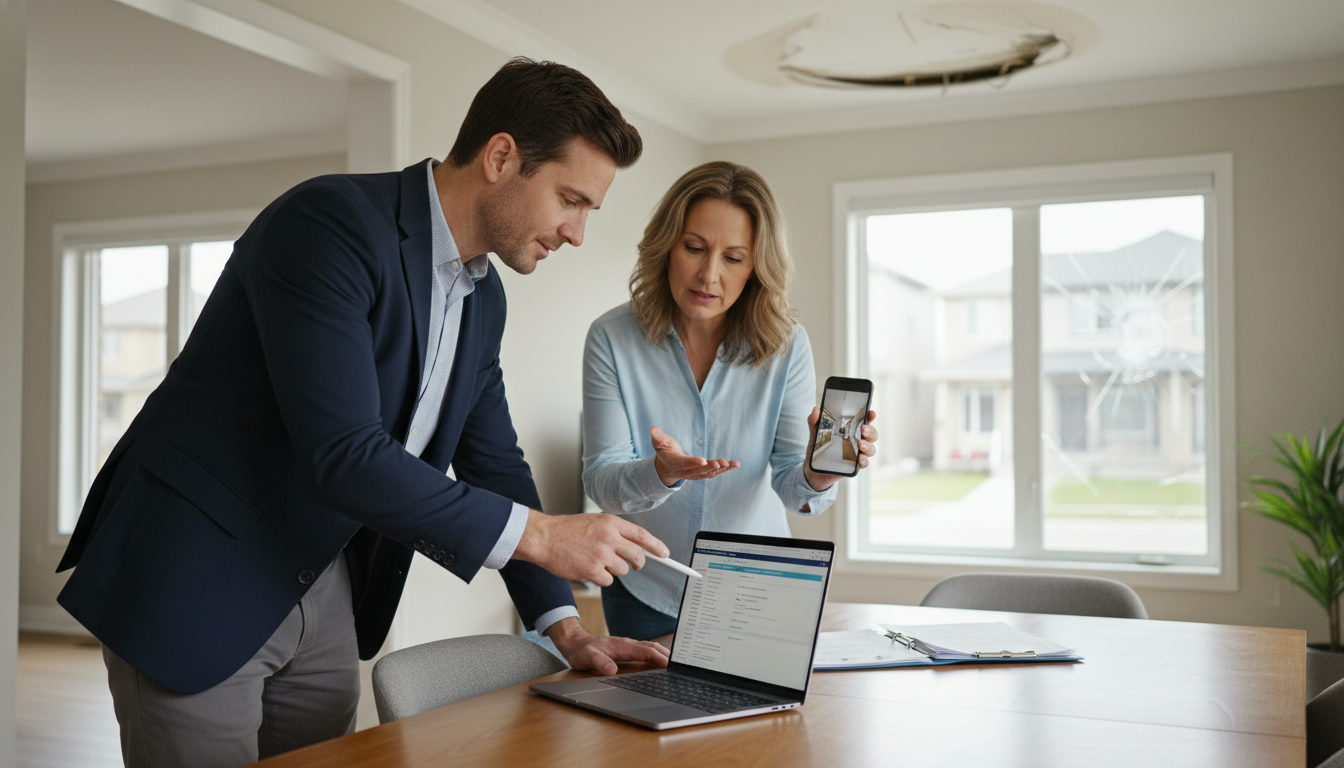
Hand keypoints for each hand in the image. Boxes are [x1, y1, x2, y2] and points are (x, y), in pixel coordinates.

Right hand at [513, 510, 667, 585]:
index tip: (665, 554)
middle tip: (633, 565)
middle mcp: (609, 538)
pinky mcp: (592, 571)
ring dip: (614, 570)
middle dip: (638, 563)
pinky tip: (588, 568)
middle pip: (637, 556)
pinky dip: (601, 578)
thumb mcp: (594, 522)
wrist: (543, 538)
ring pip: (623, 571)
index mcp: (611, 522)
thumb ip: (614, 532)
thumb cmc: (566, 530)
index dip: (656, 546)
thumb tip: (634, 547)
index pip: (642, 535)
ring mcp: (601, 555)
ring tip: (596, 561)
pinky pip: (608, 581)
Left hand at [546, 617, 669, 675]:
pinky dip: (655, 654)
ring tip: (675, 663)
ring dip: (663, 654)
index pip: (646, 652)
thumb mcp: (587, 658)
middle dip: (667, 655)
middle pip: (652, 648)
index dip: (660, 658)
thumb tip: (611, 670)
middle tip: (681, 665)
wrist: (574, 641)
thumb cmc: (581, 650)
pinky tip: (658, 660)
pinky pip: (644, 650)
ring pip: (650, 648)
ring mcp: (627, 645)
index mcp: (622, 646)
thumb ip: (599, 663)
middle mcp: (628, 644)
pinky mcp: (626, 648)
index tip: (671, 665)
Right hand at [650, 426, 739, 486]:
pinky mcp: (704, 473)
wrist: (667, 467)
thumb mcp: (659, 442)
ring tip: (733, 464)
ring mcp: (696, 474)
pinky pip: (715, 472)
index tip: (703, 460)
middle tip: (720, 463)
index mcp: (676, 463)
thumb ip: (657, 436)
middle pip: (699, 471)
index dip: (693, 462)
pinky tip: (736, 464)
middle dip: (710, 467)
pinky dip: (726, 469)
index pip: (684, 463)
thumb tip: (652, 429)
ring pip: (710, 473)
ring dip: (722, 469)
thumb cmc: (664, 451)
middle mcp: (687, 471)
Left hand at [803, 408, 878, 492]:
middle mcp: (856, 440)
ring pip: (871, 449)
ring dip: (868, 446)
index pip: (863, 421)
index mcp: (850, 430)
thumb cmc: (818, 449)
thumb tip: (816, 410)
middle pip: (871, 435)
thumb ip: (814, 421)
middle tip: (863, 429)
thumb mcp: (815, 433)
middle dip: (871, 431)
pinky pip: (864, 463)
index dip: (869, 416)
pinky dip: (864, 460)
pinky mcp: (854, 465)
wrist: (813, 470)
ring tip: (860, 444)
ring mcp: (857, 453)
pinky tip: (860, 458)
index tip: (871, 413)